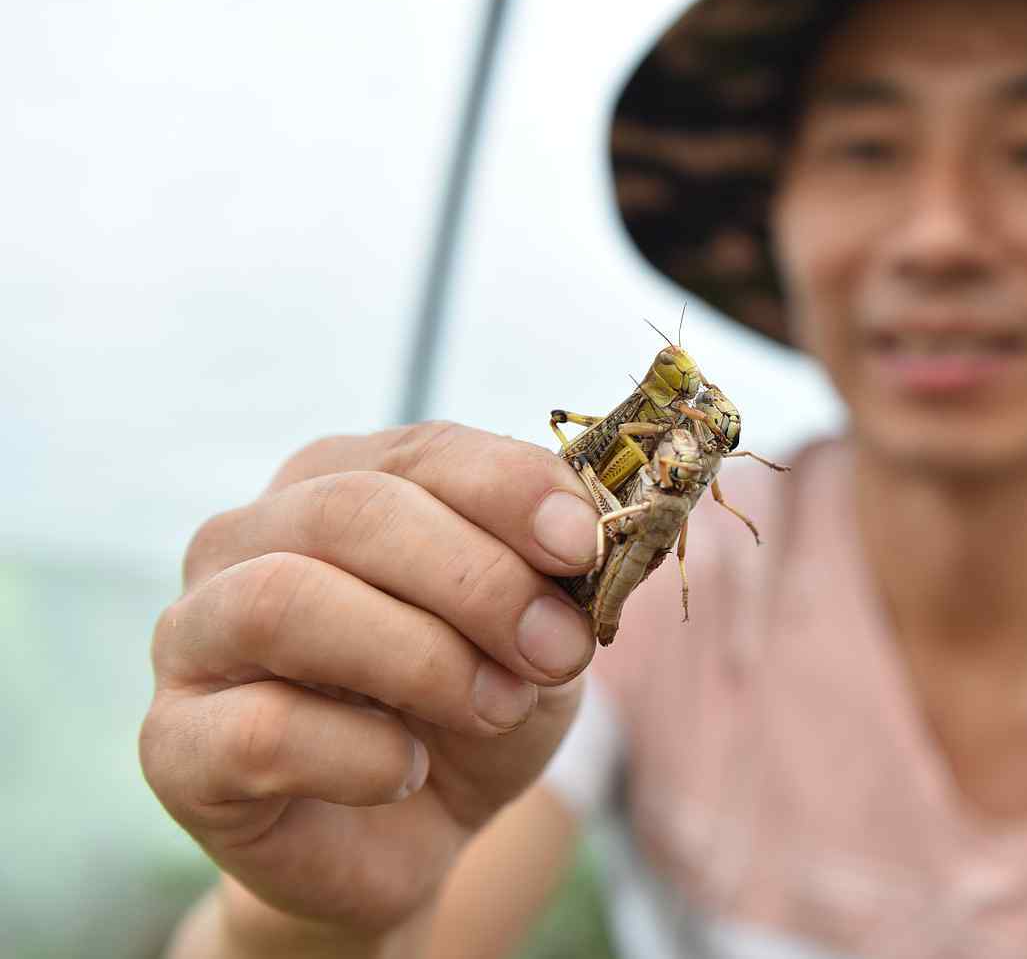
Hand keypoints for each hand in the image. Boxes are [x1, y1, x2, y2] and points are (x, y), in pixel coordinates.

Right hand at [140, 422, 601, 943]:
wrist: (407, 839)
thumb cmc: (469, 708)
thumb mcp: (538, 634)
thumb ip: (556, 577)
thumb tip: (587, 535)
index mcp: (338, 482)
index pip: (424, 451)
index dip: (510, 489)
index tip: (582, 546)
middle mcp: (246, 539)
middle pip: (353, 512)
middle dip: (476, 581)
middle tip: (556, 651)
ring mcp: (194, 636)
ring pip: (284, 601)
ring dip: (420, 658)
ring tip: (495, 707)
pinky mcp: (174, 743)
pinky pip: (260, 730)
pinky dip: (360, 755)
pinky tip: (405, 774)